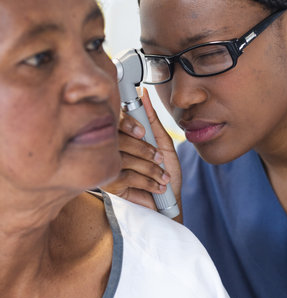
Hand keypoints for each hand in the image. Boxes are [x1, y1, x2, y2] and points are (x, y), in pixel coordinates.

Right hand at [104, 88, 181, 216]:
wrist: (167, 204)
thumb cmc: (165, 171)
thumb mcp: (163, 142)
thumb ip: (152, 119)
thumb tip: (144, 93)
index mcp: (122, 136)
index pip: (115, 121)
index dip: (127, 123)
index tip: (142, 131)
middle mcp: (112, 148)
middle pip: (118, 139)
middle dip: (143, 149)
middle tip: (159, 157)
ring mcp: (109, 166)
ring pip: (124, 158)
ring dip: (150, 168)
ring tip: (163, 176)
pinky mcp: (111, 185)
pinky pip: (127, 176)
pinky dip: (148, 181)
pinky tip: (157, 186)